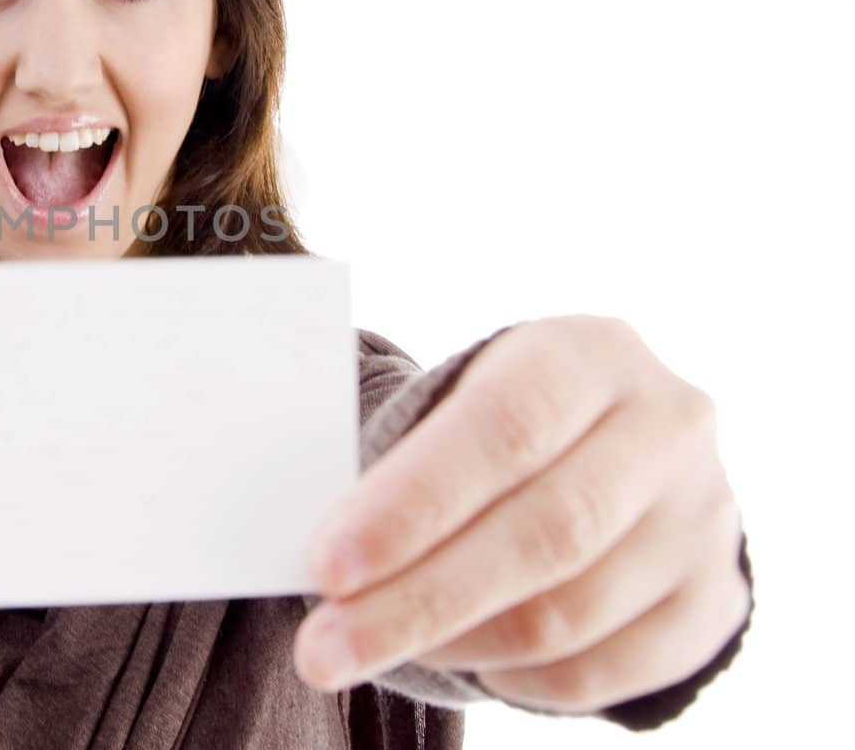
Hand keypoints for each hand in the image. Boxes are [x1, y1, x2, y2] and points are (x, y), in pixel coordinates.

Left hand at [293, 315, 749, 712]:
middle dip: (417, 601)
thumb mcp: (457, 404)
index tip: (326, 567)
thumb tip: (318, 555)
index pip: (501, 430)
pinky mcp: (714, 599)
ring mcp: (704, 517)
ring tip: (374, 647)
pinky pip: (606, 670)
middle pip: (541, 534)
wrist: (613, 454)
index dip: (411, 504)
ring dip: (456, 644)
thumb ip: (401, 460)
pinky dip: (521, 680)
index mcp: (588, 352)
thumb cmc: (495, 427)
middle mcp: (665, 427)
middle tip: (323, 648)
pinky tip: (466, 660)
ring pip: (571, 613)